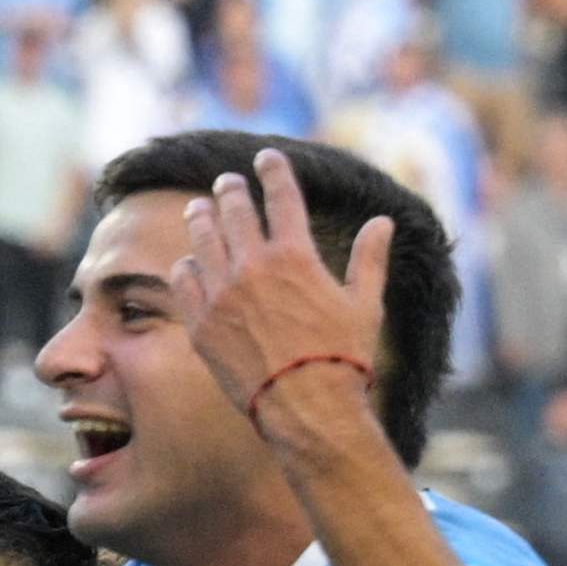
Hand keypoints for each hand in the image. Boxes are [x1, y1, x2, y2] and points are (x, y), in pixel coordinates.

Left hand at [172, 147, 391, 443]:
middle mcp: (252, 269)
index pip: (281, 198)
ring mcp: (221, 297)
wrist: (304, 408)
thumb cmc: (342, 358)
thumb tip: (382, 221)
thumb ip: (369, 258)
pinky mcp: (201, 327)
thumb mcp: (365, 303)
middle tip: (225, 182)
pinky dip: (185, 268)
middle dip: (230, 192)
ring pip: (203, 243)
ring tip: (197, 209)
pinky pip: (184, 285)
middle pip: (235, 214)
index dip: (273, 172)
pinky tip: (186, 262)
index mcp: (295, 256)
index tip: (266, 157)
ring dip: (200, 220)